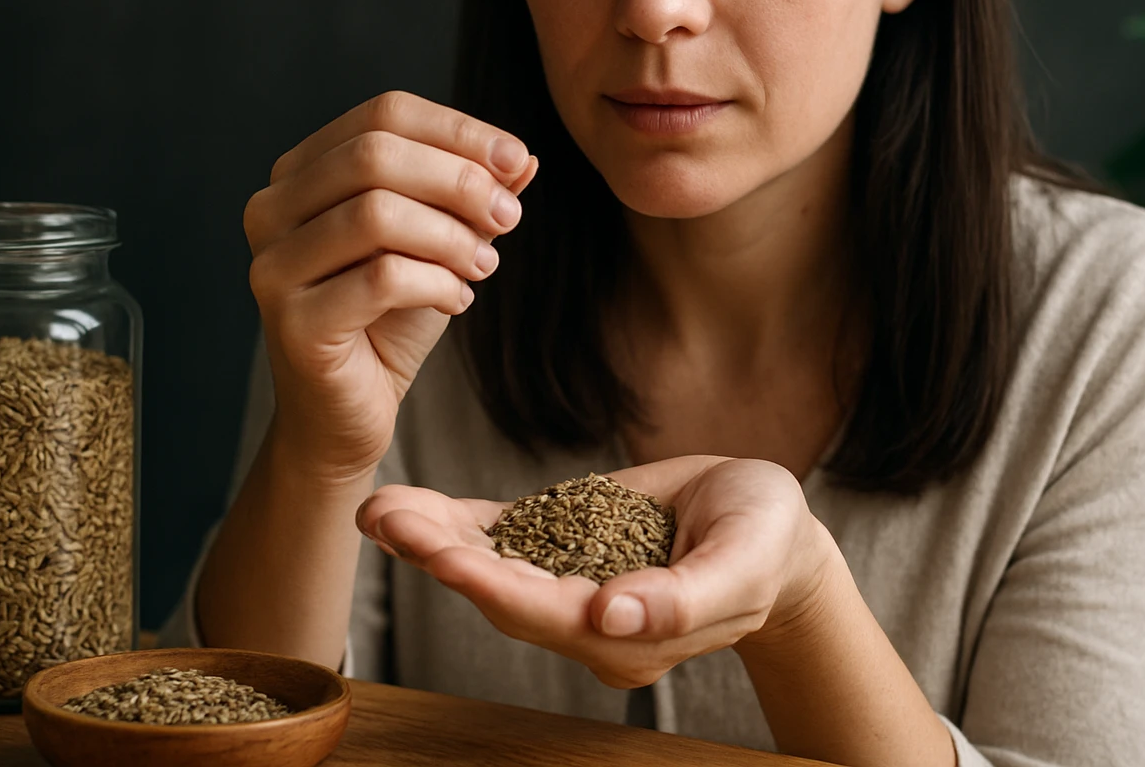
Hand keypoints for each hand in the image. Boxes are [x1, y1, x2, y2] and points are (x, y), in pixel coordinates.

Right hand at [243, 91, 537, 477]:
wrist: (349, 413)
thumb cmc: (389, 319)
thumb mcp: (439, 243)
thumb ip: (470, 198)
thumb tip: (524, 158)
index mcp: (300, 173)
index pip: (382, 115)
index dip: (457, 130)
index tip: (515, 160)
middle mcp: (270, 209)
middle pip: (375, 155)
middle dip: (458, 180)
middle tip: (508, 218)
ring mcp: (272, 266)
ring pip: (376, 214)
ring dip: (451, 236)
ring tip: (484, 265)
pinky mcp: (292, 322)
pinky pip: (381, 278)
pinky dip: (437, 284)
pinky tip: (456, 300)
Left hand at [356, 456, 839, 687]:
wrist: (766, 525)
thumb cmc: (764, 540)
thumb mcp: (743, 560)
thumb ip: (684, 599)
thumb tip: (611, 618)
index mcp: (630, 637)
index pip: (549, 613)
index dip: (493, 585)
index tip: (443, 558)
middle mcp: (588, 621)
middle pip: (503, 594)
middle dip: (441, 556)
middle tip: (386, 520)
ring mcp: (572, 585)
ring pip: (491, 568)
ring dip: (432, 539)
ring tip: (378, 509)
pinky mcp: (564, 546)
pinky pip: (503, 540)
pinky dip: (456, 524)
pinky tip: (411, 507)